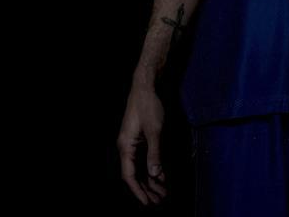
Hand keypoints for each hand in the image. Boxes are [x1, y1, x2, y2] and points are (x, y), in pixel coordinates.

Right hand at [118, 81, 167, 205]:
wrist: (147, 86)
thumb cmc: (148, 106)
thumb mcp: (154, 130)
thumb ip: (154, 153)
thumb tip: (154, 175)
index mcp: (126, 146)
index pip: (129, 175)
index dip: (138, 191)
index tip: (147, 203)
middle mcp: (128, 147)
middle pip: (136, 174)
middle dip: (147, 189)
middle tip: (159, 202)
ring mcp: (135, 143)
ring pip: (142, 168)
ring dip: (152, 181)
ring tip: (163, 194)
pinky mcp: (143, 138)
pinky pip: (147, 158)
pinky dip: (154, 168)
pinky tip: (162, 177)